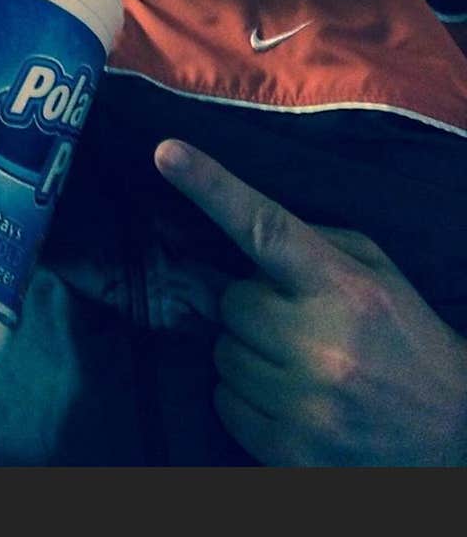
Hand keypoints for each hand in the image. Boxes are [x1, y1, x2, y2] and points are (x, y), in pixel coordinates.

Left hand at [155, 140, 466, 466]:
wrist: (455, 437)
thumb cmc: (406, 337)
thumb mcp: (374, 272)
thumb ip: (308, 243)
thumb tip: (232, 231)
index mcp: (347, 288)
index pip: (266, 226)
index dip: (210, 187)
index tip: (167, 154)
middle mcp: (324, 345)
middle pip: (230, 302)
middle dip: (252, 305)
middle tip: (294, 320)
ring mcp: (307, 404)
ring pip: (221, 354)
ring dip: (248, 351)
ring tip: (299, 361)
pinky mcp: (291, 452)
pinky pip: (224, 403)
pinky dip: (245, 396)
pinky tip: (291, 396)